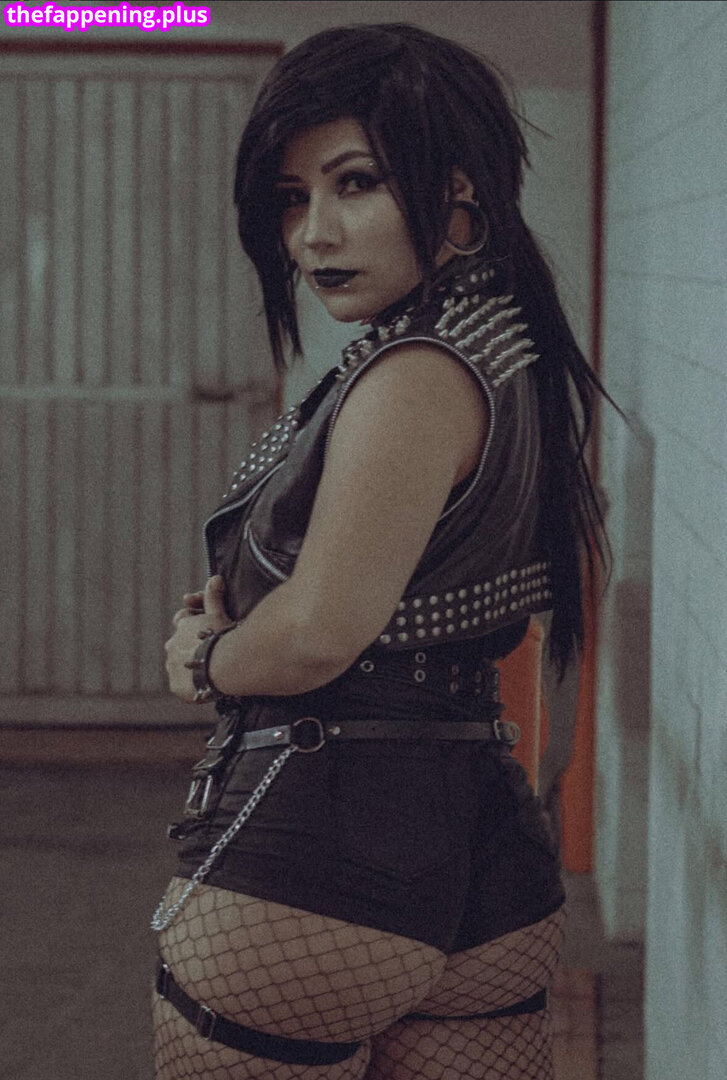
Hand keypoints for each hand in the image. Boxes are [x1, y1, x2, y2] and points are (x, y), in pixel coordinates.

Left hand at [164, 576, 231, 701]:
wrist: (221, 665)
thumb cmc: (222, 637)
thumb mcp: (219, 614)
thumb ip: (214, 596)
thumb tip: (215, 577)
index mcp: (182, 626)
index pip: (182, 621)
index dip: (192, 624)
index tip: (204, 630)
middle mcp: (172, 645)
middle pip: (177, 645)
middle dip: (188, 647)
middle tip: (207, 653)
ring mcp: (172, 666)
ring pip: (177, 665)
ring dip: (188, 666)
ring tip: (206, 671)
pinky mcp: (175, 685)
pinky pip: (180, 684)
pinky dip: (189, 684)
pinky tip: (202, 685)